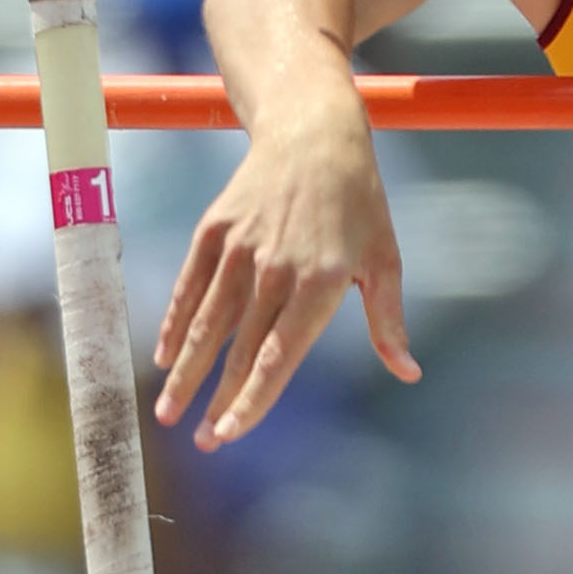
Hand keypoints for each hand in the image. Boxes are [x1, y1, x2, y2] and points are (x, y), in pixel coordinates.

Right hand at [153, 123, 419, 447]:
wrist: (314, 131)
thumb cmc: (359, 202)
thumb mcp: (385, 258)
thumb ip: (388, 320)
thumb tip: (408, 372)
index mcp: (322, 283)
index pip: (280, 356)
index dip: (254, 399)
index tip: (232, 433)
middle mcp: (277, 269)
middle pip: (241, 349)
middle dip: (218, 400)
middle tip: (204, 443)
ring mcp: (241, 248)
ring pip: (208, 323)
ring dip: (186, 372)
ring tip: (169, 412)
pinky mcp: (215, 230)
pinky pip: (191, 286)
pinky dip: (175, 322)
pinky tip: (164, 356)